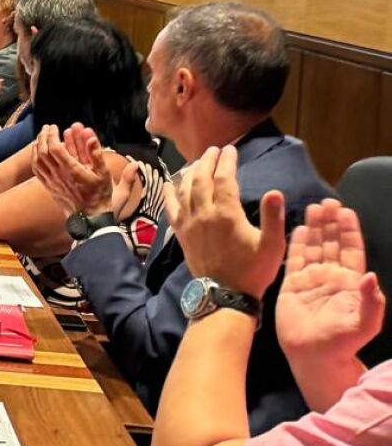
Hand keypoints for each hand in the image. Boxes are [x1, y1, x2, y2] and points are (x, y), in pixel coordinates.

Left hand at [32, 124, 112, 216]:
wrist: (91, 220)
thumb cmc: (101, 197)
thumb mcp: (105, 175)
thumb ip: (98, 155)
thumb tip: (92, 138)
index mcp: (73, 171)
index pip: (55, 149)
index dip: (53, 135)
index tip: (56, 127)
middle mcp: (59, 176)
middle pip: (44, 151)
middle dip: (44, 136)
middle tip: (48, 127)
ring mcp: (52, 182)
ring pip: (38, 159)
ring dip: (39, 145)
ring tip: (42, 135)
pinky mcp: (49, 187)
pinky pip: (37, 170)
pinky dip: (35, 157)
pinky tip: (37, 151)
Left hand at [164, 145, 287, 299]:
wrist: (225, 296)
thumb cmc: (253, 271)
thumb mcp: (273, 245)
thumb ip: (273, 217)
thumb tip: (275, 191)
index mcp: (227, 214)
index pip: (224, 178)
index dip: (227, 161)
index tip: (230, 150)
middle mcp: (204, 215)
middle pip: (201, 179)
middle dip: (207, 161)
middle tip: (213, 150)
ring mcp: (189, 224)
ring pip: (185, 190)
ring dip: (190, 172)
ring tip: (197, 161)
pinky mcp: (181, 234)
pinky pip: (171, 208)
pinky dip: (169, 193)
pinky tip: (170, 184)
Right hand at [276, 200, 384, 365]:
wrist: (314, 357)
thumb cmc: (342, 343)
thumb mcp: (365, 324)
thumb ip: (372, 301)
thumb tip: (371, 277)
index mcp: (351, 283)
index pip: (351, 250)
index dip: (349, 231)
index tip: (346, 211)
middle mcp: (332, 277)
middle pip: (332, 243)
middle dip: (331, 223)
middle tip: (328, 201)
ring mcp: (312, 280)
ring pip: (314, 247)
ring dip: (314, 228)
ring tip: (313, 207)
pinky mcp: (293, 285)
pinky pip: (294, 259)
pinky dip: (296, 243)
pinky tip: (297, 228)